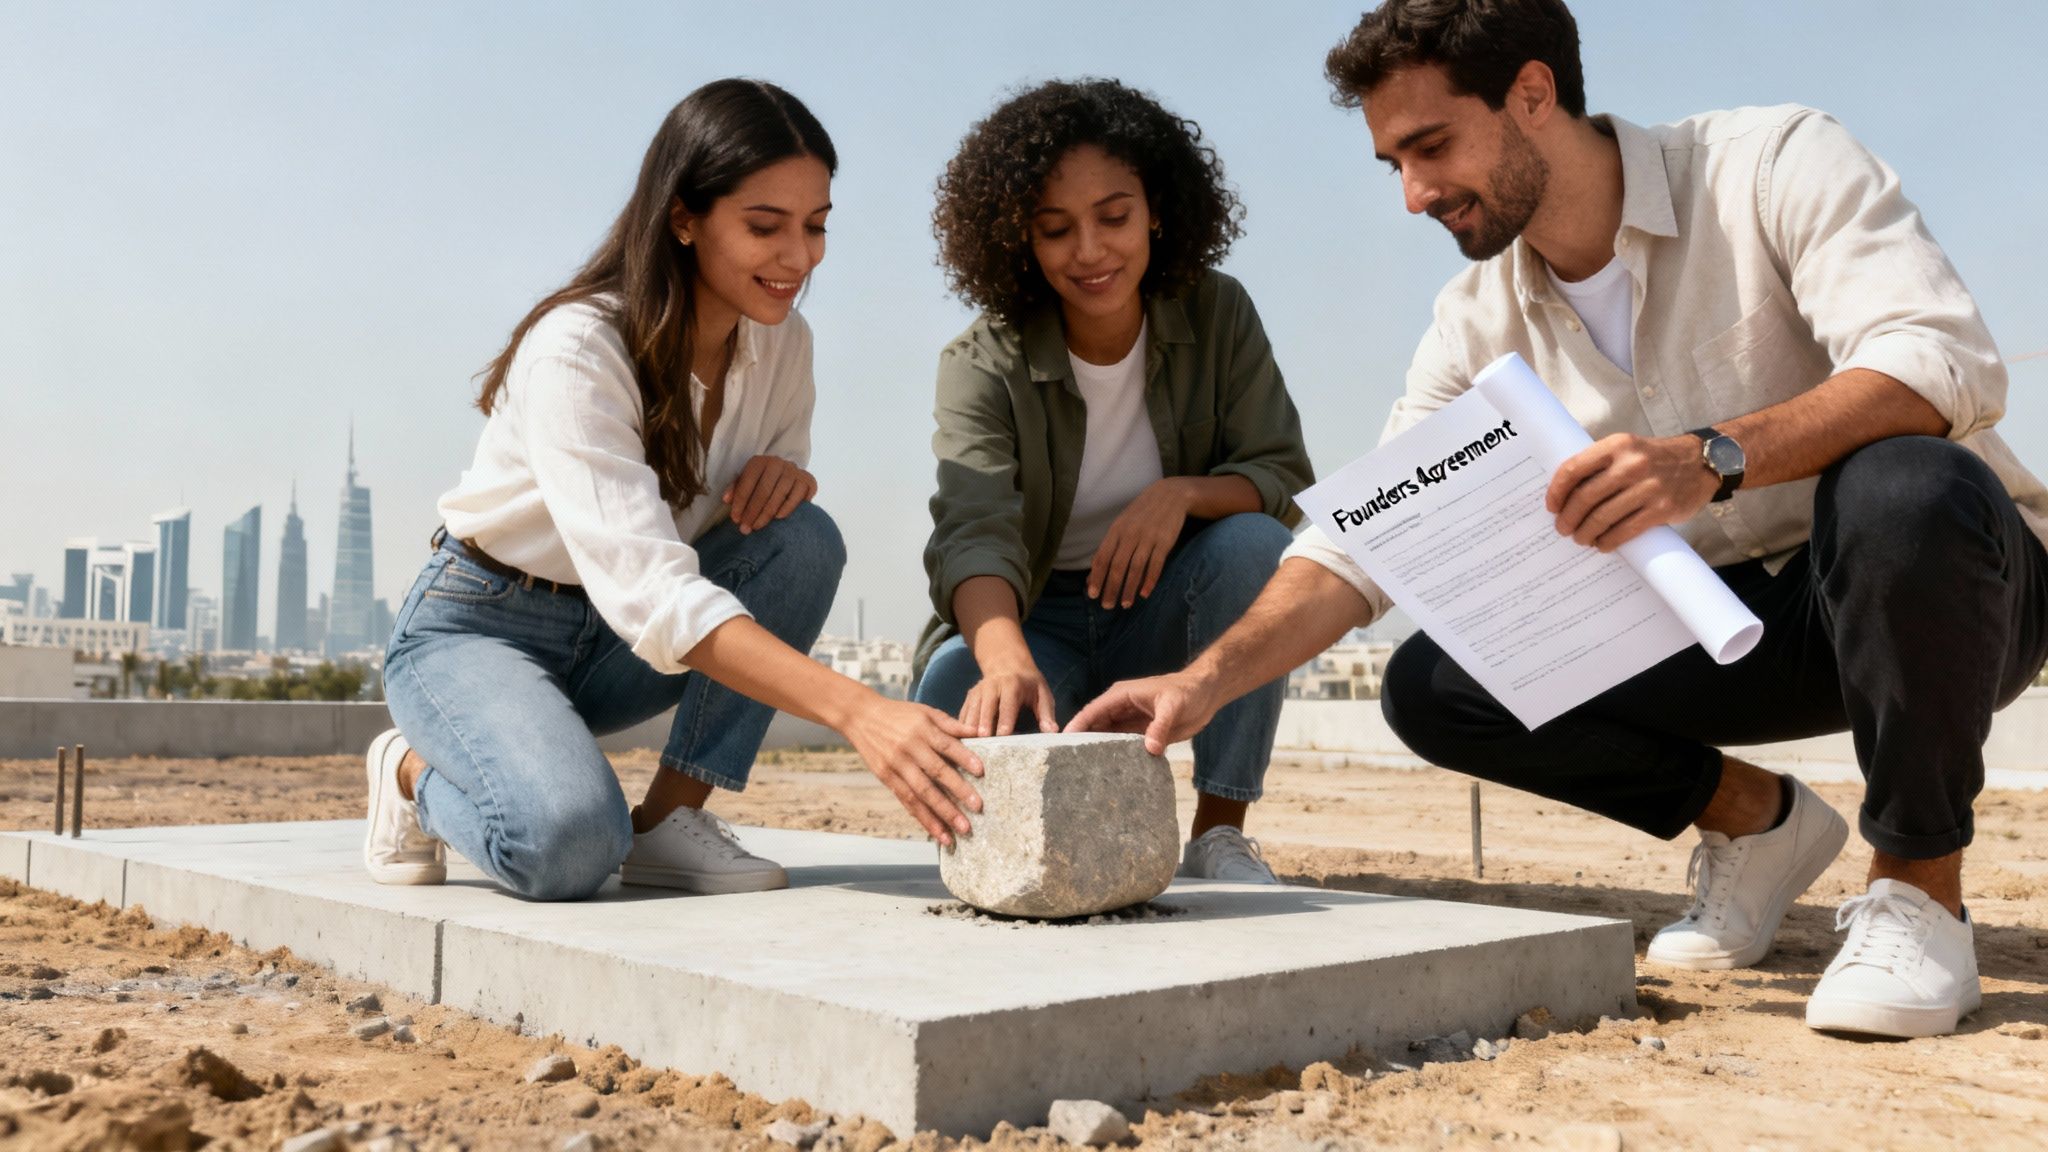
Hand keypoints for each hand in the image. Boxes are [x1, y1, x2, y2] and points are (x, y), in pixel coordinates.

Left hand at [722, 455, 816, 533]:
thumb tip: (726, 499)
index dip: (740, 502)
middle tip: (745, 528)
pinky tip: (777, 518)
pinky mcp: (808, 480)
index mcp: (759, 462)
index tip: (735, 519)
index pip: (747, 482)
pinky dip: (786, 508)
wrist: (789, 476)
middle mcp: (777, 462)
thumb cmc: (763, 482)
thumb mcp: (747, 482)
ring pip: (779, 495)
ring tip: (758, 526)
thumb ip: (736, 489)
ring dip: (766, 514)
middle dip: (752, 511)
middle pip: (763, 490)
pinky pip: (796, 497)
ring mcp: (793, 471)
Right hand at [840, 696, 984, 846]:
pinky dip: (923, 818)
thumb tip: (979, 732)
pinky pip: (907, 801)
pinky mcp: (887, 779)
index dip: (964, 757)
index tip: (981, 771)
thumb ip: (950, 724)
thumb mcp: (925, 711)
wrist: (861, 717)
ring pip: (921, 793)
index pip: (946, 745)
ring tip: (960, 831)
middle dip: (957, 791)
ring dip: (942, 814)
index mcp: (922, 730)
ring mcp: (896, 766)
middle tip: (977, 807)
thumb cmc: (899, 714)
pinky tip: (938, 833)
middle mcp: (909, 749)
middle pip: (935, 773)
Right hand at [959, 658, 1057, 736]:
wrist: (1008, 663)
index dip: (1005, 720)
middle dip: (984, 724)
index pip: (1008, 704)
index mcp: (1012, 685)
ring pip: (972, 710)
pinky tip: (961, 742)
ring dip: (969, 728)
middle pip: (985, 707)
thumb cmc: (1029, 683)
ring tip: (970, 747)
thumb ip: (1046, 713)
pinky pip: (964, 713)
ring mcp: (978, 691)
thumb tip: (1052, 732)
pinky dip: (961, 727)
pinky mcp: (969, 698)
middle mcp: (991, 686)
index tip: (1003, 735)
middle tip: (983, 742)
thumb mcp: (1042, 693)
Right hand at [1065, 671, 1218, 755]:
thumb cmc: (1187, 692)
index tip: (1063, 741)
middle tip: (1068, 762)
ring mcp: (1130, 723)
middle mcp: (1121, 709)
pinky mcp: (1142, 735)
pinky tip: (1109, 771)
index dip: (1078, 724)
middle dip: (1083, 740)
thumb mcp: (1173, 705)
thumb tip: (1149, 749)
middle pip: (1095, 725)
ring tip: (1083, 770)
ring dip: (1098, 750)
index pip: (1093, 710)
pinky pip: (1124, 746)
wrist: (1205, 694)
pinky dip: (1116, 756)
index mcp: (1121, 696)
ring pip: (1107, 737)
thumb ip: (1160, 726)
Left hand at [1088, 478, 1189, 608]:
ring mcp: (1148, 538)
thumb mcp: (1122, 525)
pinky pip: (1156, 564)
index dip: (1097, 577)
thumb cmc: (1141, 513)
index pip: (1103, 557)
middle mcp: (1131, 534)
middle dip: (1111, 588)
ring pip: (1135, 568)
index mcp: (1117, 530)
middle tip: (1107, 606)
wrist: (1170, 495)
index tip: (1092, 595)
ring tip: (1125, 604)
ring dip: (1129, 588)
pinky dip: (1150, 580)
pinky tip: (1144, 594)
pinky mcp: (1165, 541)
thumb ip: (1109, 548)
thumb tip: (1094, 573)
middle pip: (1117, 566)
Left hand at [1546, 433, 1719, 551]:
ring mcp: (1649, 487)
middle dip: (1569, 518)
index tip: (1551, 507)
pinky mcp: (1662, 509)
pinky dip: (1608, 541)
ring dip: (1586, 533)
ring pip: (1603, 517)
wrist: (1700, 462)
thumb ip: (1600, 465)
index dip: (1557, 492)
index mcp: (1617, 445)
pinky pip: (1625, 531)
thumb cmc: (1654, 459)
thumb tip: (1564, 494)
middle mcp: (1632, 464)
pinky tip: (1602, 544)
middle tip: (1563, 529)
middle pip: (1585, 497)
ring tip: (1581, 538)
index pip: (1573, 469)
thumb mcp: (1626, 449)